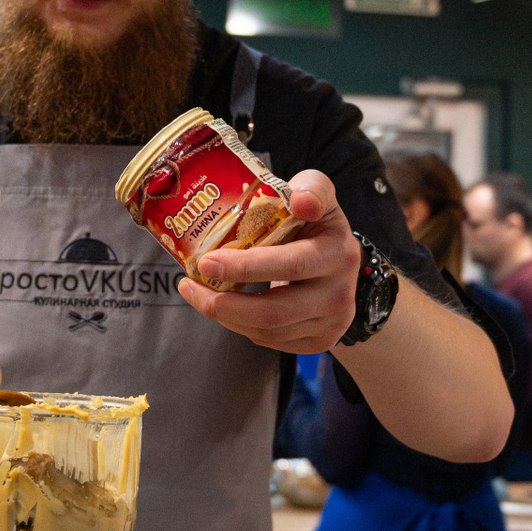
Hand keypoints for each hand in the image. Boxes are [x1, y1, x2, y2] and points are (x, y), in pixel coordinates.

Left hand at [178, 170, 361, 353]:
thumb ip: (311, 188)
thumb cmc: (317, 222)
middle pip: (273, 312)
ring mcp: (331, 323)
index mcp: (337, 253)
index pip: (290, 266)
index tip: (207, 262)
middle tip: (189, 285)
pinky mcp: (320, 342)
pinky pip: (270, 341)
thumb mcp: (318, 194)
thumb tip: (300, 201)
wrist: (343, 262)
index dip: (245, 267)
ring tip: (197, 295)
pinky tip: (226, 307)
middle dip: (222, 304)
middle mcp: (339, 294)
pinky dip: (240, 325)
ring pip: (266, 331)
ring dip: (224, 316)